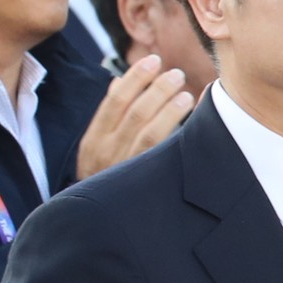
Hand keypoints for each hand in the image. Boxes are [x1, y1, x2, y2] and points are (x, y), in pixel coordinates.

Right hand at [73, 55, 193, 178]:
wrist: (92, 221)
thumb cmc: (100, 177)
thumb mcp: (95, 148)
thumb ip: (108, 116)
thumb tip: (118, 82)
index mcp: (92, 140)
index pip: (113, 101)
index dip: (134, 79)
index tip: (151, 61)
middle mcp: (105, 153)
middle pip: (133, 113)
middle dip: (156, 89)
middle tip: (176, 73)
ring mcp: (123, 168)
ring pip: (148, 132)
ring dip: (168, 108)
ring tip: (186, 92)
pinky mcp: (140, 180)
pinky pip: (160, 152)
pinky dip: (175, 130)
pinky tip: (190, 117)